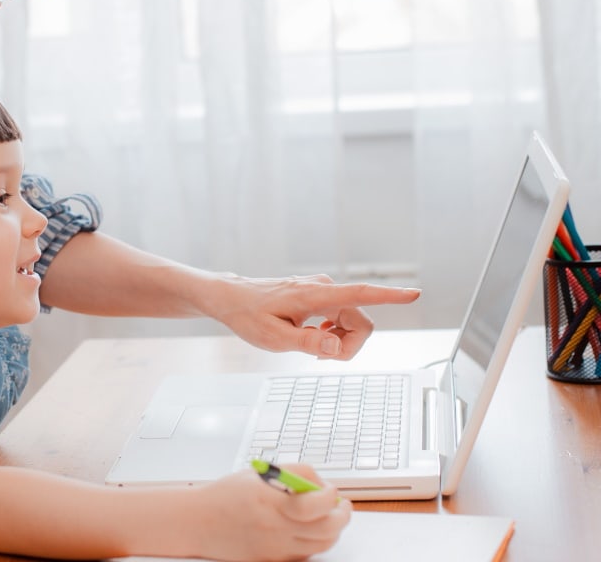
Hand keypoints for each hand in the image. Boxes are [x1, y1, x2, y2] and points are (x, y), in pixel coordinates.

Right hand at [187, 466, 350, 561]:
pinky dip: (315, 541)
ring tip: (328, 516)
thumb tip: (321, 483)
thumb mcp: (258, 474)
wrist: (199, 522)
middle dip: (343, 515)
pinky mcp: (274, 560)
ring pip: (322, 544)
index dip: (330, 496)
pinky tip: (308, 529)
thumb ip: (292, 473)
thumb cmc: (226, 495)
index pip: (313, 505)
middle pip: (326, 529)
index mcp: (269, 500)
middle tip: (342, 505)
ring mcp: (275, 547)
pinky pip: (306, 553)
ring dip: (333, 529)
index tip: (331, 490)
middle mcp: (274, 527)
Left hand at [207, 273, 420, 359]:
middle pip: (361, 321)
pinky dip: (333, 333)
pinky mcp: (319, 297)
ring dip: (339, 341)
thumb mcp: (274, 338)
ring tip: (311, 346)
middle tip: (318, 356)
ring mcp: (322, 291)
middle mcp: (324, 288)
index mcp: (315, 295)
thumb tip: (336, 346)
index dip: (389, 296)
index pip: (360, 293)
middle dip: (349, 345)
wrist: (231, 299)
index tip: (414, 294)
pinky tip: (313, 338)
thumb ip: (307, 342)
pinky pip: (341, 318)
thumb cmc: (248, 316)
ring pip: (352, 322)